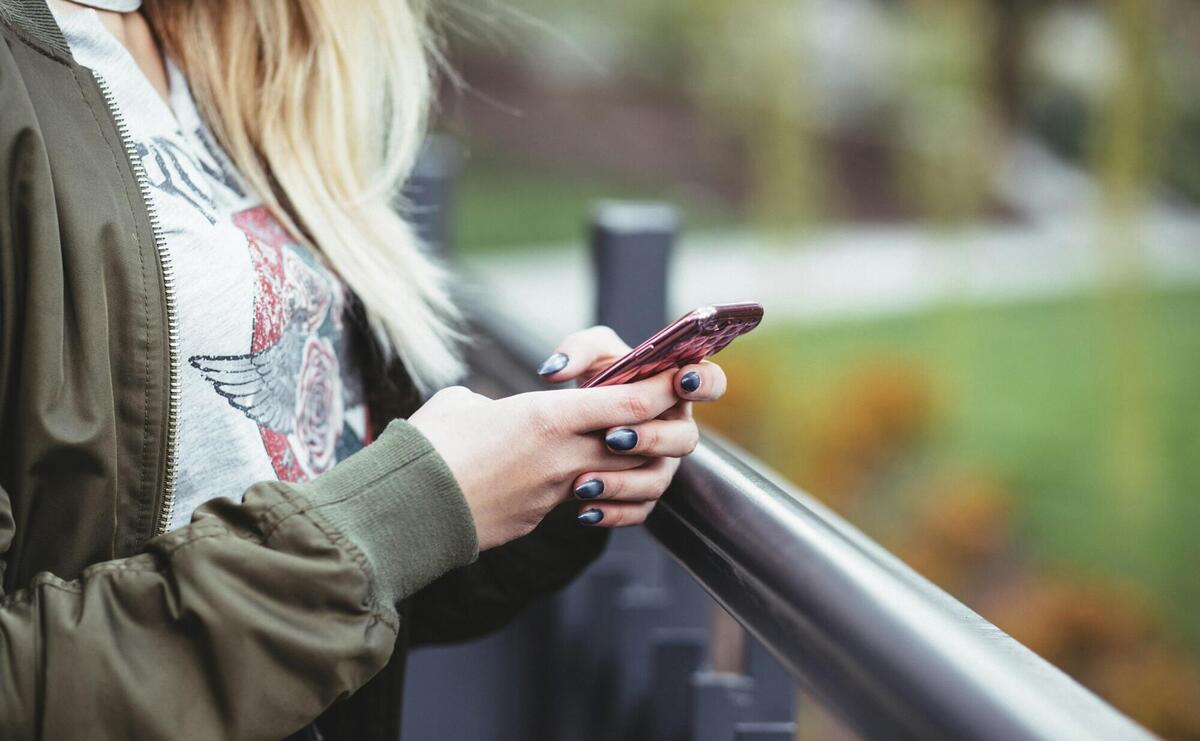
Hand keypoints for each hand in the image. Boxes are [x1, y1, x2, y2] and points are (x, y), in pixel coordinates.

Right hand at [409, 369, 691, 549]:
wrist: (406, 511)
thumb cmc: (427, 447)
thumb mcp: (462, 405)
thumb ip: (494, 404)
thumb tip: (492, 414)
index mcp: (547, 417)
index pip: (630, 402)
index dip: (660, 389)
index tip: (677, 377)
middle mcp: (562, 456)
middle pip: (638, 443)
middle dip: (655, 429)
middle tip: (654, 414)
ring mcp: (555, 493)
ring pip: (618, 477)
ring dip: (627, 465)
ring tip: (616, 450)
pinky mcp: (540, 519)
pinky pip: (583, 503)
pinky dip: (591, 492)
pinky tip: (578, 484)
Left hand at [535, 325, 727, 527]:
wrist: (575, 422)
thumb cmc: (596, 379)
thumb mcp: (588, 354)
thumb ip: (577, 350)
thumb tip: (554, 370)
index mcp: (675, 388)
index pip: (711, 383)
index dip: (704, 383)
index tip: (680, 381)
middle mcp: (675, 428)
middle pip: (685, 439)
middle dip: (651, 438)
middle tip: (612, 437)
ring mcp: (662, 464)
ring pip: (658, 480)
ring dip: (623, 482)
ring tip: (584, 482)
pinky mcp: (643, 494)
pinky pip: (638, 510)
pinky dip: (612, 513)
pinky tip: (584, 510)